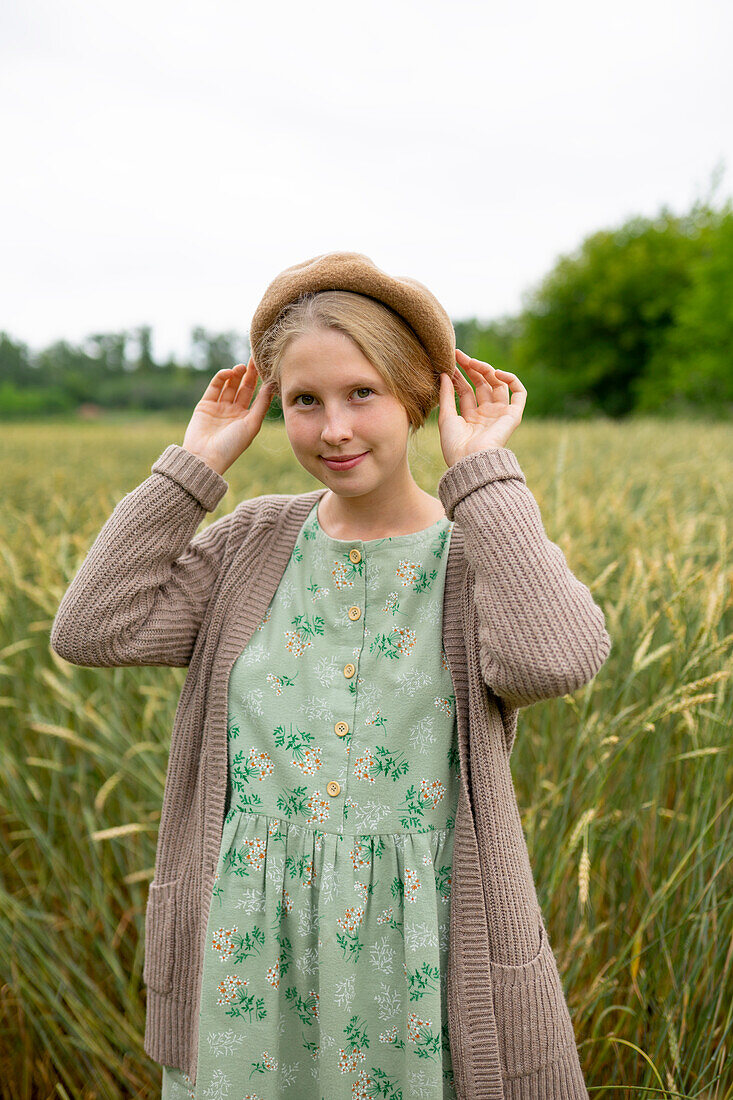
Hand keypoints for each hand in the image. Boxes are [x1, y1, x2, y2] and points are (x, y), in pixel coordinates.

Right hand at [181, 356, 273, 474]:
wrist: (205, 457)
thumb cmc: (232, 445)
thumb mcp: (252, 425)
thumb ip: (261, 404)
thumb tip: (271, 385)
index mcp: (247, 418)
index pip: (256, 395)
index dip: (261, 381)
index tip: (266, 367)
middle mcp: (234, 411)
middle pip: (243, 387)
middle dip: (250, 373)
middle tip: (255, 358)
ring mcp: (219, 407)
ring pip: (229, 385)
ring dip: (236, 374)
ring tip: (242, 367)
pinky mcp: (205, 404)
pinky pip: (215, 387)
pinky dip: (221, 378)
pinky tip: (229, 373)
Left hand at [438, 348, 525, 467]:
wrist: (470, 461)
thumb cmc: (455, 445)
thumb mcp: (446, 417)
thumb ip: (446, 395)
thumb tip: (444, 373)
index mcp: (470, 418)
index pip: (465, 390)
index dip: (458, 375)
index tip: (449, 362)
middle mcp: (486, 415)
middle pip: (481, 385)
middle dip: (471, 369)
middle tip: (459, 355)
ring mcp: (500, 414)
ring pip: (497, 385)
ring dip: (486, 370)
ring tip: (473, 362)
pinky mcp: (513, 415)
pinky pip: (519, 394)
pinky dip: (512, 380)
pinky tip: (497, 373)